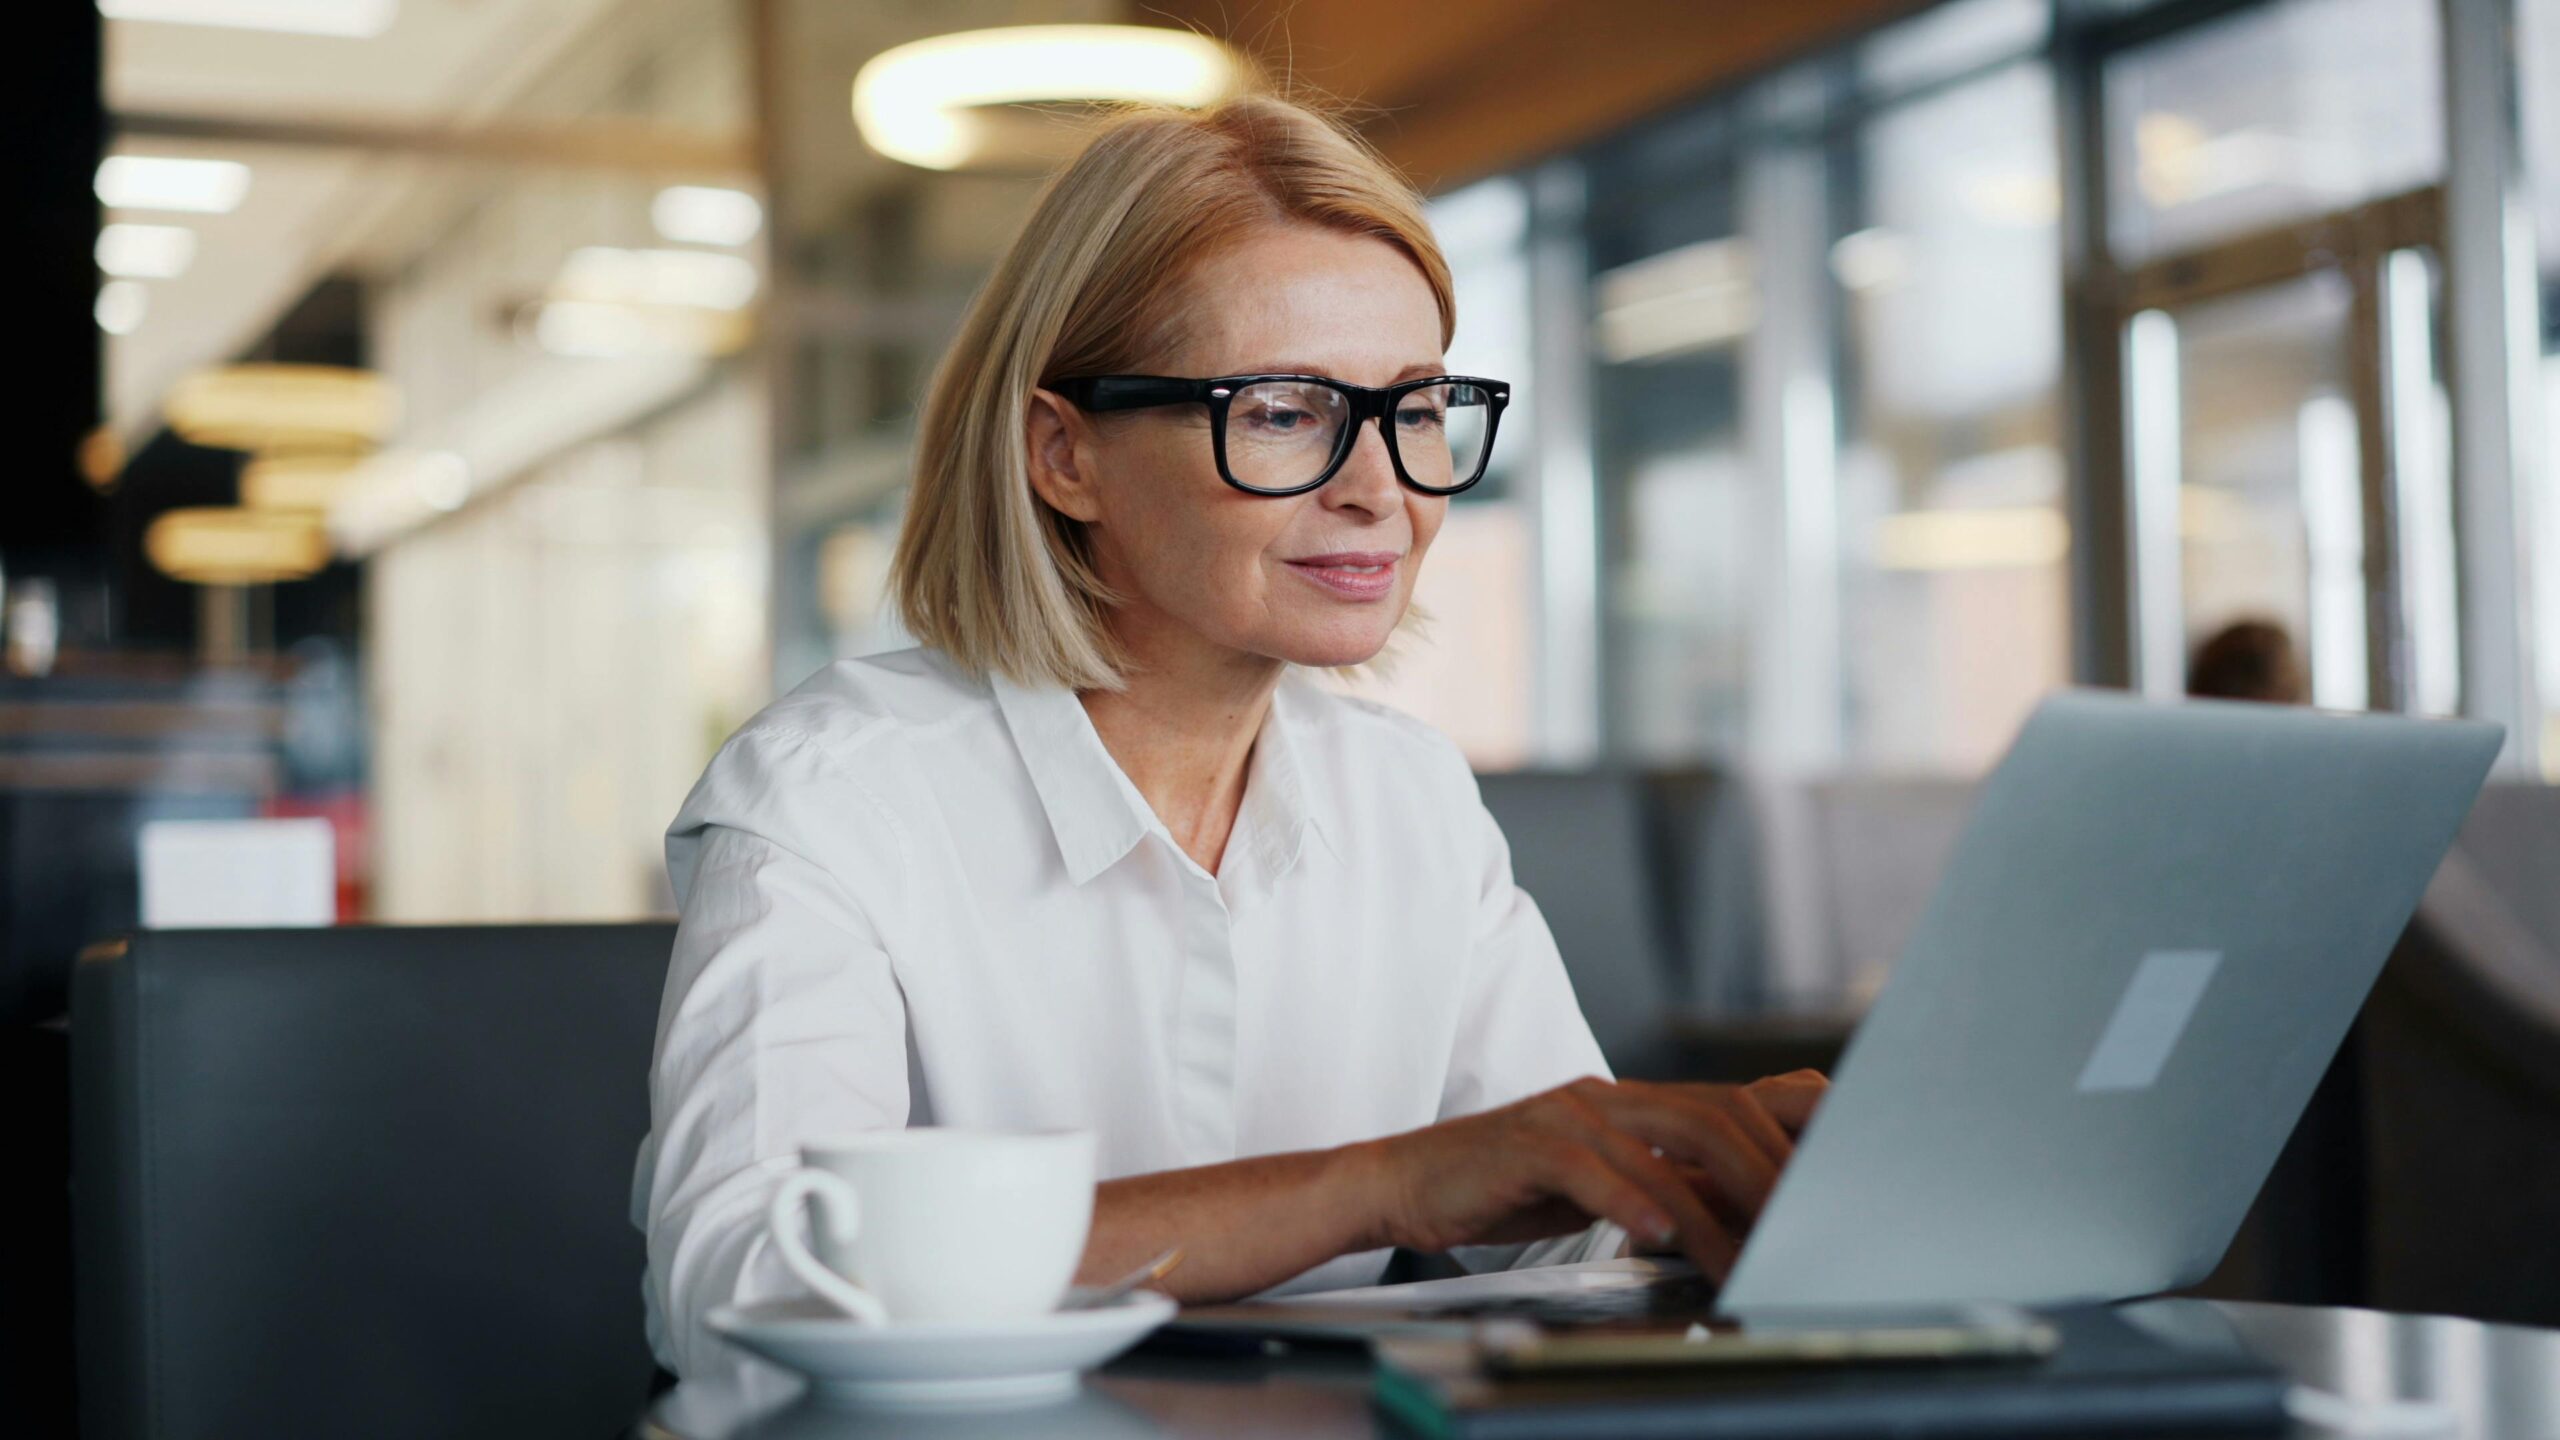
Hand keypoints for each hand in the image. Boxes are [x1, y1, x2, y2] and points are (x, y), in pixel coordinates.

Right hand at [1353, 1070, 1827, 1281]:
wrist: (1403, 1181)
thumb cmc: (1505, 1188)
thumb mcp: (1601, 1185)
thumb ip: (1667, 1188)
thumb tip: (1744, 1218)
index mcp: (1637, 1104)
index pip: (1740, 1098)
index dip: (1801, 1124)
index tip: (1853, 1166)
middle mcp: (1613, 1096)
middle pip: (1719, 1115)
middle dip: (1775, 1172)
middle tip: (1807, 1231)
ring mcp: (1570, 1113)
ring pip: (1667, 1144)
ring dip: (1717, 1207)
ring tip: (1748, 1257)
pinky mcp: (1526, 1142)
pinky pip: (1589, 1166)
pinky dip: (1629, 1200)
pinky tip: (1657, 1234)